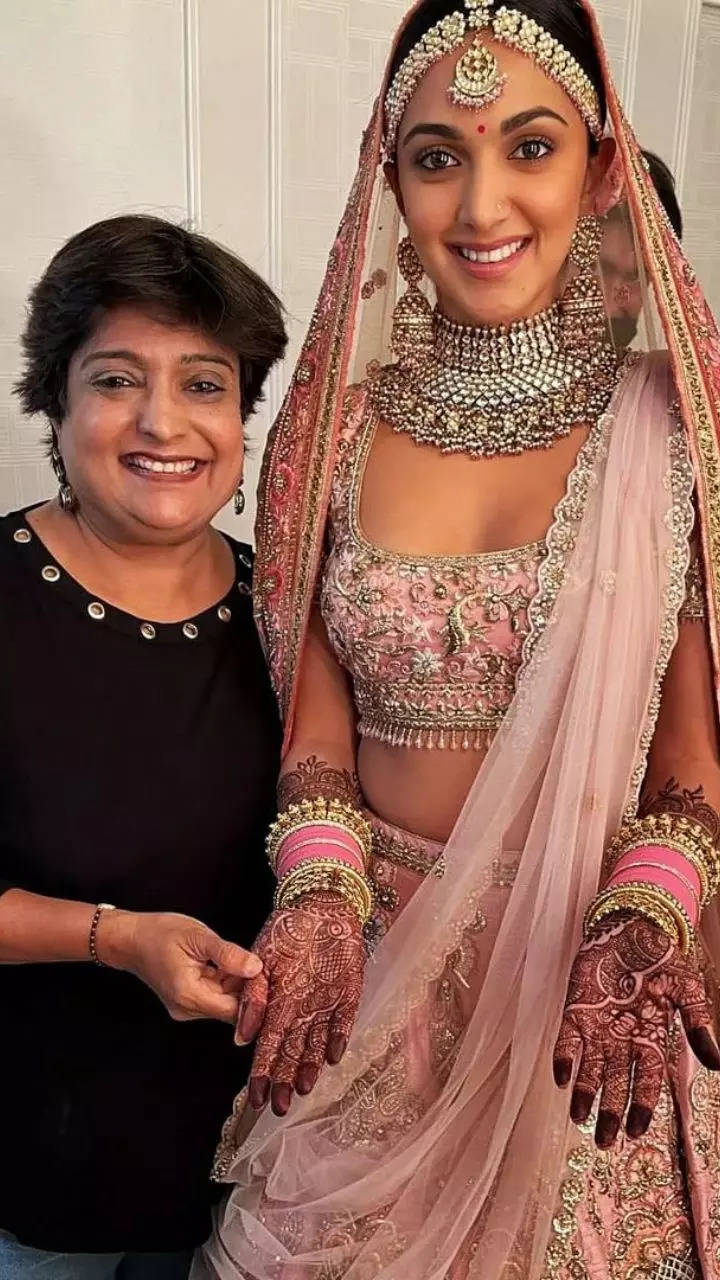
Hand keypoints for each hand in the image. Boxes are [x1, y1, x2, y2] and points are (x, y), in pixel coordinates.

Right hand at [99, 909, 261, 1023]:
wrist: (130, 938)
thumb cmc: (160, 933)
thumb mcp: (198, 937)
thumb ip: (228, 954)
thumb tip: (256, 968)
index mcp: (189, 995)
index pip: (234, 1011)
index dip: (255, 997)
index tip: (270, 977)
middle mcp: (187, 1009)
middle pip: (231, 1009)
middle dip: (249, 989)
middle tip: (265, 964)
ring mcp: (186, 1007)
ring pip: (225, 1003)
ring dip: (238, 985)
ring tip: (247, 960)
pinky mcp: (187, 1001)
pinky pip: (215, 997)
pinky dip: (226, 983)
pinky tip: (232, 964)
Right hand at [234, 891, 364, 1116]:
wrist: (321, 902)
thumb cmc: (288, 927)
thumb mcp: (263, 957)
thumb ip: (253, 995)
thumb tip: (242, 1036)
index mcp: (276, 1004)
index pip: (266, 1046)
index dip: (261, 1072)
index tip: (256, 1098)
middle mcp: (299, 1009)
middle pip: (290, 1052)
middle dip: (284, 1080)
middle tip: (280, 1108)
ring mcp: (324, 1003)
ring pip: (315, 1042)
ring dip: (308, 1066)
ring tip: (303, 1089)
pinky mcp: (348, 994)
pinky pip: (343, 1021)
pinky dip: (337, 1037)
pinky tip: (332, 1056)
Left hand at [553, 912, 719, 1147]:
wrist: (632, 926)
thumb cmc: (661, 959)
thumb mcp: (687, 989)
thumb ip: (698, 1023)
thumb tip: (717, 1064)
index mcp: (651, 1039)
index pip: (647, 1081)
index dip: (642, 1106)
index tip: (636, 1131)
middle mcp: (623, 1041)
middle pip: (616, 1084)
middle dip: (609, 1113)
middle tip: (603, 1142)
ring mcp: (598, 1027)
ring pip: (590, 1069)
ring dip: (584, 1094)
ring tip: (579, 1118)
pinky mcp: (576, 1010)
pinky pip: (567, 1039)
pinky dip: (564, 1058)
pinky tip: (561, 1077)